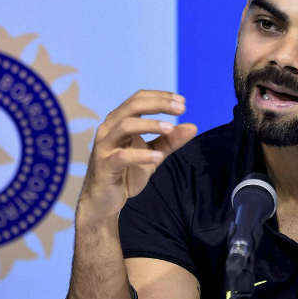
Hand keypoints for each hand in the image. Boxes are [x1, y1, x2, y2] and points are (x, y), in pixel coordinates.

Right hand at [79, 90, 196, 219]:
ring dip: (150, 124)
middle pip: (133, 105)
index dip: (161, 97)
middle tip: (181, 109)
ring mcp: (104, 146)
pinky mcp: (104, 165)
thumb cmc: (127, 173)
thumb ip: (170, 141)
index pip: (139, 98)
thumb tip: (193, 127)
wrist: (104, 201)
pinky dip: (141, 155)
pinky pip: (122, 156)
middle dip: (159, 104)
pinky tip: (158, 157)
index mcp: (119, 121)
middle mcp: (109, 128)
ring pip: (125, 125)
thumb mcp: (154, 154)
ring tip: (170, 129)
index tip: (183, 102)